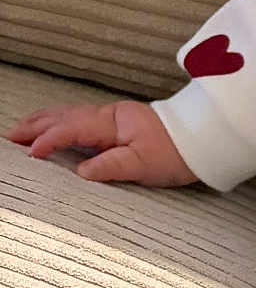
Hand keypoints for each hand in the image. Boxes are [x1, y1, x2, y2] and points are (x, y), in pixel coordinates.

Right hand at [6, 100, 197, 187]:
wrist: (204, 140)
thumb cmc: (177, 153)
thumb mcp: (145, 166)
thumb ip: (111, 167)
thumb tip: (80, 172)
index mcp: (115, 122)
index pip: (74, 129)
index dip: (50, 140)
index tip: (31, 152)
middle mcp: (110, 115)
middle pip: (65, 117)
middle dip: (35, 126)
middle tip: (10, 137)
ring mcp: (113, 118)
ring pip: (69, 115)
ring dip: (43, 121)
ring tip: (20, 129)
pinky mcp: (116, 125)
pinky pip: (79, 120)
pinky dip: (58, 122)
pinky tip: (50, 127)